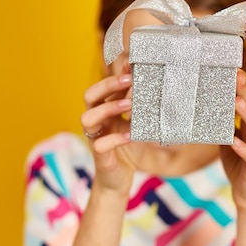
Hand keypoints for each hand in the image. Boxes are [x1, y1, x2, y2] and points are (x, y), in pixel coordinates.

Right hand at [81, 69, 133, 195]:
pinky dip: (115, 138)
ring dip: (108, 108)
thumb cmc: (128, 150)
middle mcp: (96, 121)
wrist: (118, 181)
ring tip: (129, 105)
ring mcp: (94, 137)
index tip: (131, 65)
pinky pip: (100, 144)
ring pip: (88, 117)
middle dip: (108, 85)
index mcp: (104, 110)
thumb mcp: (137, 125)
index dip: (114, 75)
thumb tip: (157, 89)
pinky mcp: (98, 155)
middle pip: (90, 95)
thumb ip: (141, 109)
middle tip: (129, 80)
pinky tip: (130, 135)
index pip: (103, 87)